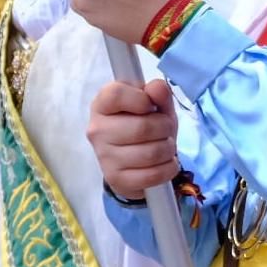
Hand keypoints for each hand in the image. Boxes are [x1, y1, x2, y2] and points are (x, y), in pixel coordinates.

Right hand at [88, 79, 180, 199]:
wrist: (135, 160)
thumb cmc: (144, 124)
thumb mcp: (155, 106)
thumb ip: (158, 93)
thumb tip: (158, 87)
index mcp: (102, 105)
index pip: (116, 95)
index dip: (141, 99)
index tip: (149, 105)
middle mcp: (97, 130)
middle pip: (143, 127)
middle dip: (165, 128)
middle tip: (165, 130)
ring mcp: (104, 157)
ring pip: (152, 153)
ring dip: (169, 149)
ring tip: (165, 146)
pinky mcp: (116, 179)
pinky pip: (154, 174)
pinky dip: (169, 167)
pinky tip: (164, 162)